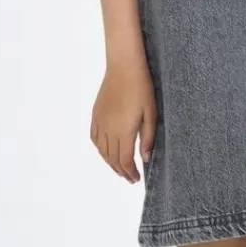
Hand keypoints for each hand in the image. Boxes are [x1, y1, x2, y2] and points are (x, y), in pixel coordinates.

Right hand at [90, 58, 156, 182]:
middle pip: (112, 158)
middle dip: (121, 171)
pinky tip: (106, 151)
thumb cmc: (142, 88)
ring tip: (120, 168)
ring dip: (110, 163)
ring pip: (102, 150)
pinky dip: (100, 149)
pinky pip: (94, 138)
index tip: (136, 179)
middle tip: (130, 178)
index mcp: (123, 131)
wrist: (124, 67)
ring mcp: (100, 122)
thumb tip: (145, 158)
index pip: (125, 160)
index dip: (130, 172)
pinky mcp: (96, 114)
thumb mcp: (150, 114)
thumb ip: (147, 138)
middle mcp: (108, 129)